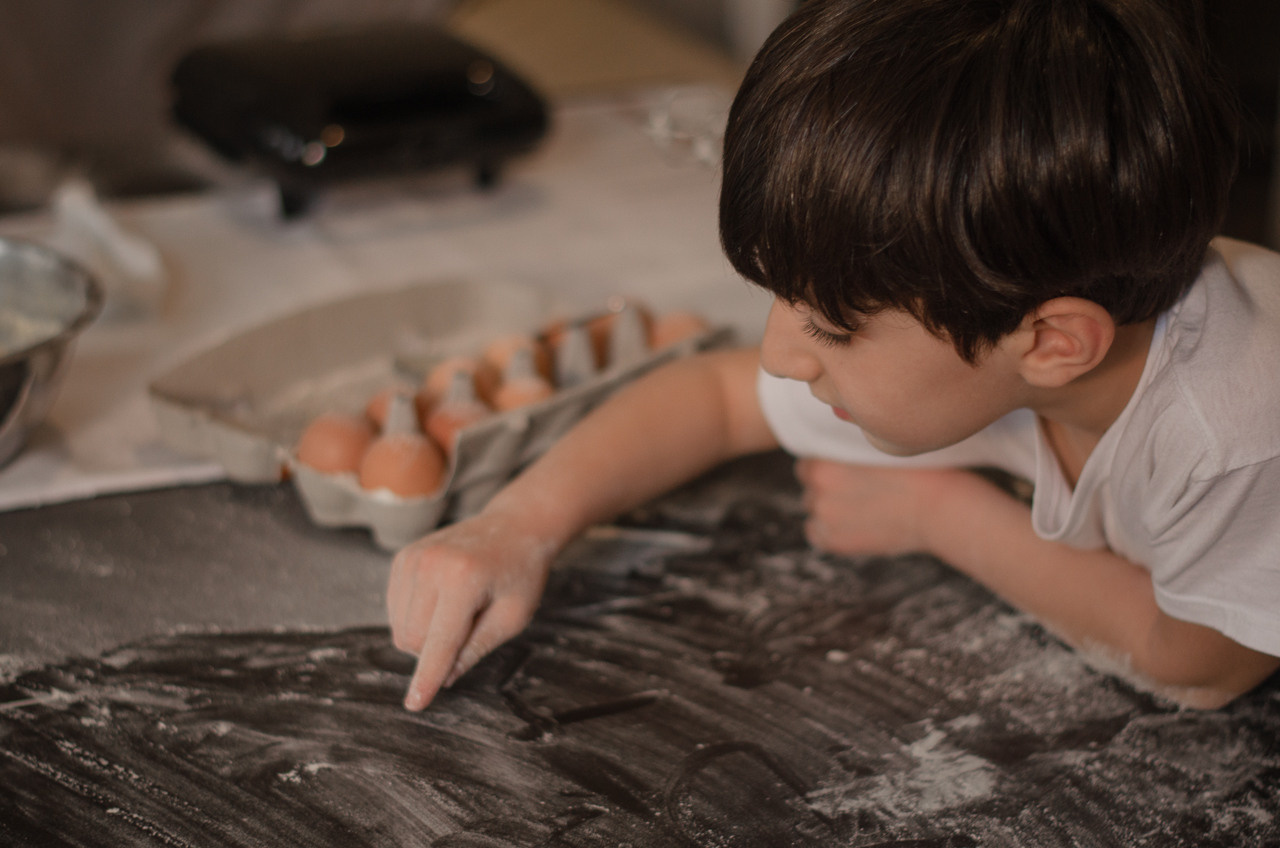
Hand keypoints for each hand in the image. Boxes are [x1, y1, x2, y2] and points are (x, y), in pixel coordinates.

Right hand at [386, 510, 555, 710]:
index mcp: (463, 579)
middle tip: (469, 630)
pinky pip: (395, 608)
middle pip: (413, 639)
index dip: (427, 677)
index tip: (414, 704)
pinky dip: (415, 616)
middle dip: (434, 652)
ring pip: (400, 627)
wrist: (514, 526)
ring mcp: (412, 558)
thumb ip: (476, 648)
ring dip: (424, 634)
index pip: (439, 642)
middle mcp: (430, 565)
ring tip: (459, 609)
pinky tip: (442, 600)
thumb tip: (444, 678)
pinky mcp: (402, 558)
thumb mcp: (512, 616)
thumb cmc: (520, 573)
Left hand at [795, 458, 962, 557]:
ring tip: (860, 507)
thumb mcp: (878, 445)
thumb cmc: (918, 470)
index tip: (843, 470)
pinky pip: (816, 534)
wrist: (939, 508)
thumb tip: (838, 447)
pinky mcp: (836, 542)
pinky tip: (852, 524)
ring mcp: (826, 519)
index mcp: (825, 464)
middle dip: (826, 486)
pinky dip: (828, 530)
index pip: (808, 463)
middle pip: (809, 486)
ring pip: (814, 509)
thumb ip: (849, 449)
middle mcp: (819, 491)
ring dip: (828, 507)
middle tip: (855, 488)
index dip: (825, 466)